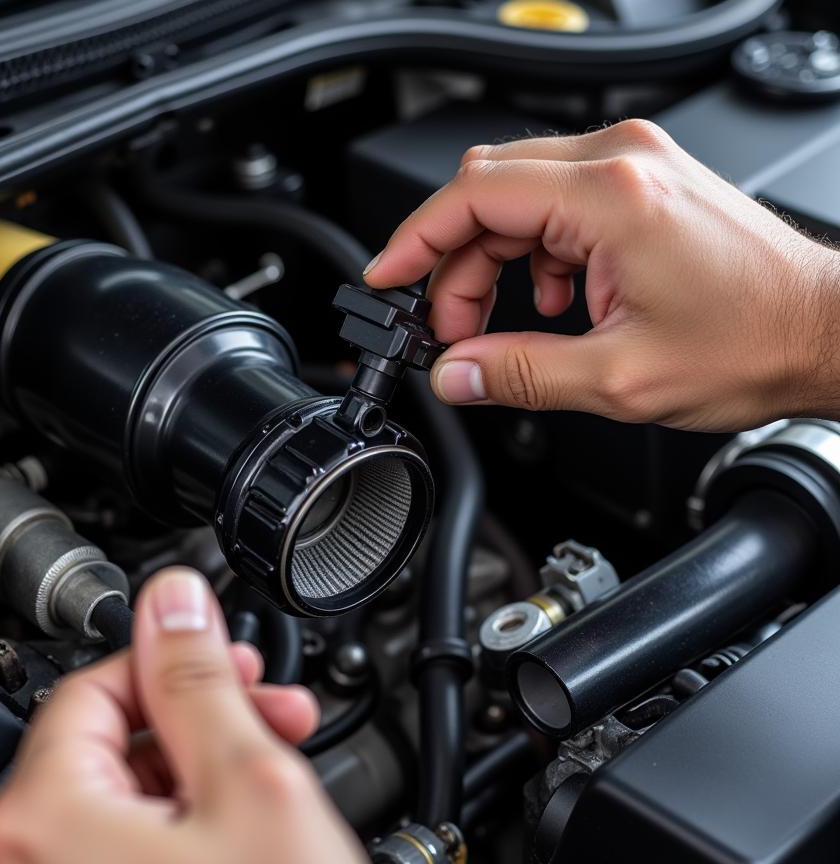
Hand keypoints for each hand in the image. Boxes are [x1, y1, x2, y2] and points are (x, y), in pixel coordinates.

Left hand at [0, 567, 401, 863]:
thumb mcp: (255, 786)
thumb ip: (199, 679)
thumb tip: (171, 604)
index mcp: (44, 831)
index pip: (93, 691)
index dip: (174, 665)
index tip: (228, 666)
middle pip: (103, 760)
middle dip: (195, 727)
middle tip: (269, 724)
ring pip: (111, 827)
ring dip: (191, 792)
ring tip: (269, 799)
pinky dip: (169, 859)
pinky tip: (236, 863)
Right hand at [364, 119, 839, 431]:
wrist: (823, 330)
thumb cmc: (752, 342)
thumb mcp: (618, 379)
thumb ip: (520, 375)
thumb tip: (453, 375)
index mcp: (610, 198)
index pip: (474, 195)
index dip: (416, 241)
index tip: (388, 279)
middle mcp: (620, 163)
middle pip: (488, 192)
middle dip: (453, 264)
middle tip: (450, 331)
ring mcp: (634, 166)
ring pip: (518, 197)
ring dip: (492, 262)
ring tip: (502, 327)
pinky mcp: (643, 183)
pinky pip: (556, 204)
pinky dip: (533, 254)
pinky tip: (550, 302)